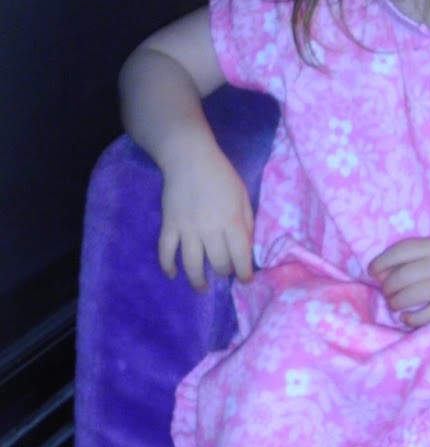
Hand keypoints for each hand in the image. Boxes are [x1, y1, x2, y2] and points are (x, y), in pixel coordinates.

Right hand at [158, 141, 254, 290]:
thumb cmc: (221, 176)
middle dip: (223, 272)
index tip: (245, 280)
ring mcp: (187, 229)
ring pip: (191, 264)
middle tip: (224, 272)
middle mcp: (210, 229)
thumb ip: (247, 223)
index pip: (240, 256)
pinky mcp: (169, 225)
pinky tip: (173, 275)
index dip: (244, 273)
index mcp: (231, 222)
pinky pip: (166, 251)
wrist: (189, 158)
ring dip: (197, 280)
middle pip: (217, 263)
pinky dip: (167, 266)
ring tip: (202, 288)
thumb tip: (246, 249)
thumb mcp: (243, 196)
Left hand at [369, 236, 429, 327]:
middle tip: (387, 292)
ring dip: (396, 302)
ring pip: (412, 295)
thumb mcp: (425, 252)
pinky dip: (410, 318)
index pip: (401, 251)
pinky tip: (405, 317)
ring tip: (394, 303)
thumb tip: (376, 275)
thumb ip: (401, 259)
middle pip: (404, 276)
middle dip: (388, 286)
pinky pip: (426, 315)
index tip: (372, 272)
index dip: (381, 262)